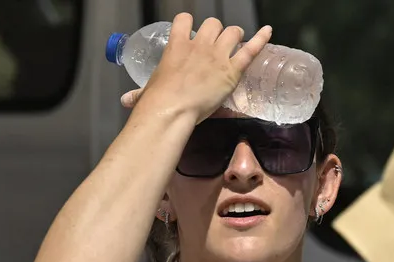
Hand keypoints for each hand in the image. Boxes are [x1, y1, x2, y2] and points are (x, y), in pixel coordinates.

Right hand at [129, 14, 271, 122]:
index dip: (188, 24)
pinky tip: (268, 31)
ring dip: (234, 35)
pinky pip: (251, 49)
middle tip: (215, 44)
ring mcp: (218, 56)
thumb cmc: (158, 101)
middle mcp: (200, 45)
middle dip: (215, 31)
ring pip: (232, 32)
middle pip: (213, 24)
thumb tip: (125, 101)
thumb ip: (139, 94)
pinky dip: (261, 39)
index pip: (184, 20)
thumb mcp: (147, 93)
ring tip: (235, 43)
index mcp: (177, 45)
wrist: (173, 110)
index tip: (190, 31)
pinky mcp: (233, 70)